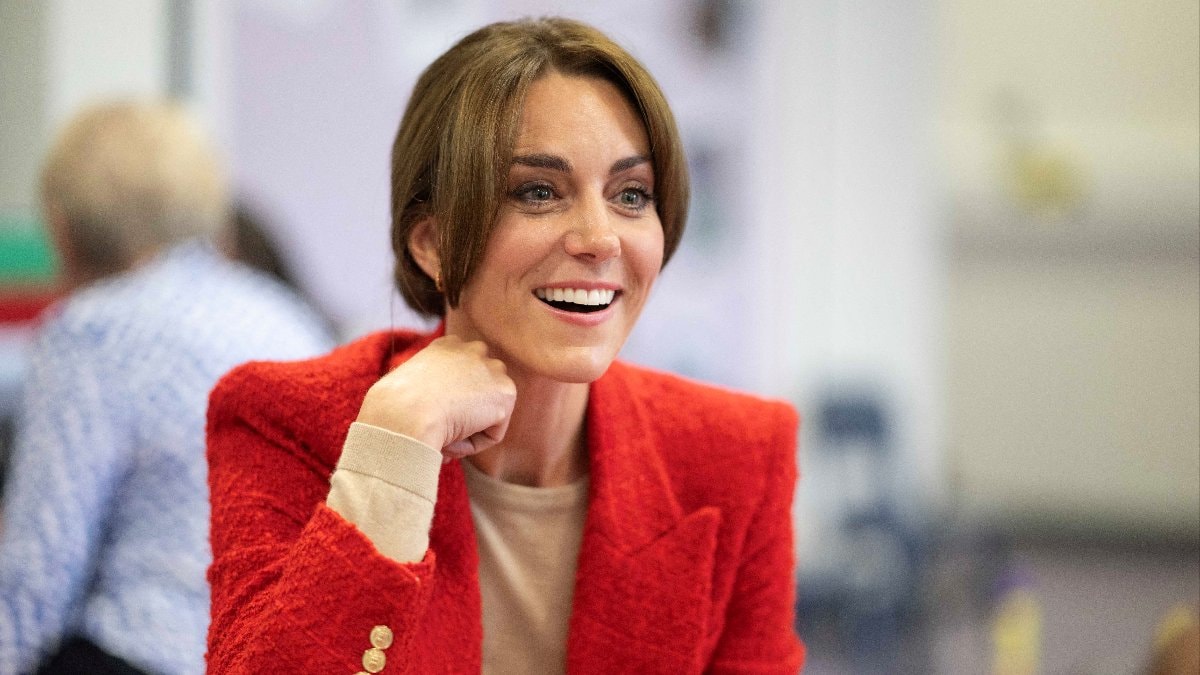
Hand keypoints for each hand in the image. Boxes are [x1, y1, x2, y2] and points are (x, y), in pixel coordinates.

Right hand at [355, 336, 515, 459]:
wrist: (404, 413)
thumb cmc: (392, 408)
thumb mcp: (406, 390)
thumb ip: (428, 394)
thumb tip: (440, 420)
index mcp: (447, 345)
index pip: (461, 376)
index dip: (448, 404)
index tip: (430, 419)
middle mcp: (473, 350)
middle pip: (479, 393)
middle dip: (465, 415)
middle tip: (437, 432)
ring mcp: (491, 369)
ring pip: (486, 414)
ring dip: (466, 431)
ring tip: (440, 436)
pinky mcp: (505, 393)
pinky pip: (492, 433)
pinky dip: (472, 444)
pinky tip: (452, 438)